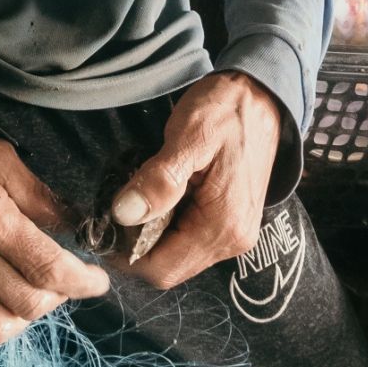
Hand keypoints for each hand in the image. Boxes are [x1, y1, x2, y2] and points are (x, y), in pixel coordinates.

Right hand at [0, 107, 109, 347]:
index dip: (83, 282)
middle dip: (58, 298)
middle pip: (26, 304)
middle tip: (62, 280)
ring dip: (20, 320)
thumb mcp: (2, 157)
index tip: (97, 281)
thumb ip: (41, 197)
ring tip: (27, 296)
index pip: (49, 268)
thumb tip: (79, 226)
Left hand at [109, 71, 282, 289]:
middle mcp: (233, 241)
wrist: (262, 97)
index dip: (125, 256)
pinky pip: (190, 240)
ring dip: (152, 235)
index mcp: (223, 227)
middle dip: (137, 245)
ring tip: (140, 195)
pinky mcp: (232, 224)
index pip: (162, 269)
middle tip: (120, 205)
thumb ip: (159, 179)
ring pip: (178, 255)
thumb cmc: (226, 111)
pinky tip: (161, 195)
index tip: (104, 225)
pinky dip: (168, 225)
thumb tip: (124, 215)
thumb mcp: (189, 136)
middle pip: (169, 268)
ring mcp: (235, 234)